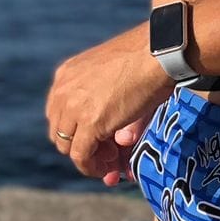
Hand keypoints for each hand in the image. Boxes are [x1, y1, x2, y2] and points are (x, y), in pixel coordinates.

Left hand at [45, 22, 172, 182]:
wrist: (159, 51)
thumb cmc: (148, 56)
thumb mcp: (116, 73)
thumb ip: (107, 100)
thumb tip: (119, 135)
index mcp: (67, 74)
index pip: (60, 112)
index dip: (76, 129)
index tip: (97, 137)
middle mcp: (63, 90)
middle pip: (60, 130)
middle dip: (80, 145)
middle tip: (105, 151)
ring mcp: (73, 107)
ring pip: (67, 146)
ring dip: (87, 157)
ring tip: (110, 160)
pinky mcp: (89, 124)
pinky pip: (82, 156)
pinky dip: (91, 167)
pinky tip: (107, 168)